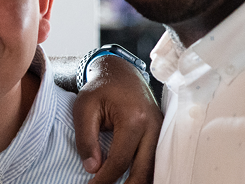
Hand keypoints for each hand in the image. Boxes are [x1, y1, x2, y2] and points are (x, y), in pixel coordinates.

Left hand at [73, 55, 160, 183]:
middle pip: (142, 172)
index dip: (104, 180)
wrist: (121, 72)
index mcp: (134, 119)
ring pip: (152, 170)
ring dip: (135, 182)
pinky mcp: (160, 134)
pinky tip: (129, 179)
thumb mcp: (84, 108)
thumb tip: (92, 168)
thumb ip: (86, 139)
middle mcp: (153, 127)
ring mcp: (160, 131)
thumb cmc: (101, 88)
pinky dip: (142, 173)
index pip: (119, 161)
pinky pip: (154, 161)